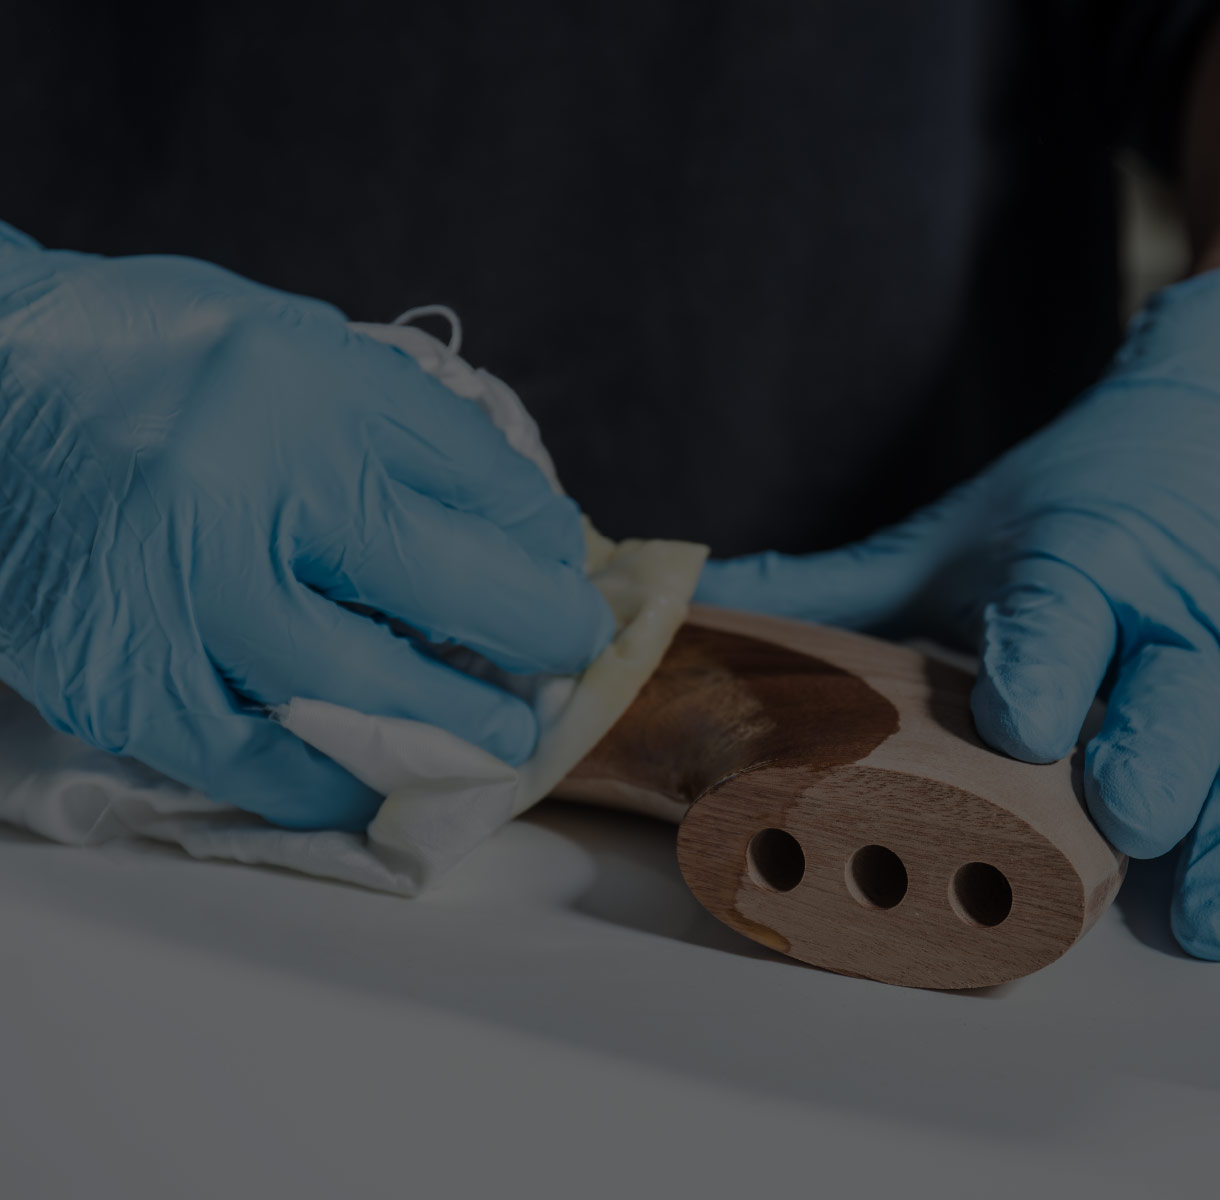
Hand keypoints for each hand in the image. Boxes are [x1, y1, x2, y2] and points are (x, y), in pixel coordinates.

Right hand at [0, 230, 613, 829]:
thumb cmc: (153, 356)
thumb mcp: (298, 345)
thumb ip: (406, 427)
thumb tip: (514, 521)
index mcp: (301, 390)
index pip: (472, 478)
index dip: (541, 542)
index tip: (568, 575)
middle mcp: (243, 491)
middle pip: (441, 590)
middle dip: (531, 638)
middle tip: (565, 663)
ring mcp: (176, 594)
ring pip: (359, 697)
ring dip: (451, 731)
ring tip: (495, 743)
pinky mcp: (117, 675)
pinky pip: (251, 763)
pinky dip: (330, 781)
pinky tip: (375, 778)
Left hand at [698, 270, 1219, 958]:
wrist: (1191, 436)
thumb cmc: (1056, 509)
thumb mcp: (943, 544)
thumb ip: (833, 592)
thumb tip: (702, 605)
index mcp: (1070, 563)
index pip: (1059, 611)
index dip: (1043, 662)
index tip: (1021, 720)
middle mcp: (1158, 616)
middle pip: (1176, 689)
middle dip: (1150, 754)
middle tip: (1121, 817)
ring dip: (1218, 830)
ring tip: (1194, 912)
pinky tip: (1216, 910)